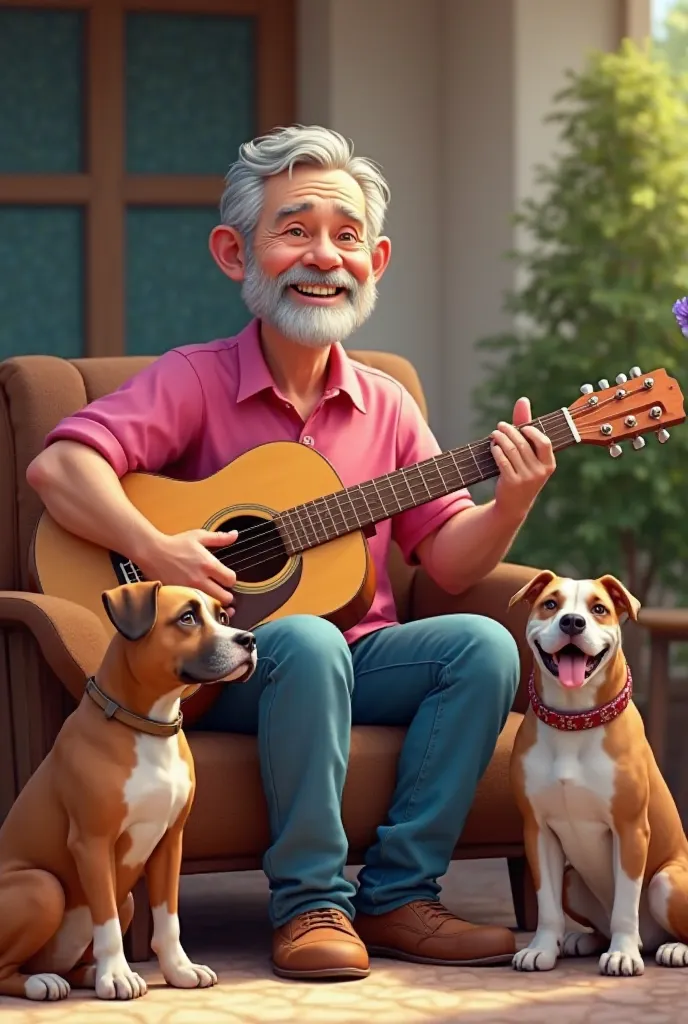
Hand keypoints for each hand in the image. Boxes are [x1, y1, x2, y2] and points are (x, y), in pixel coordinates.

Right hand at [136, 529, 237, 607]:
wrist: (152, 552)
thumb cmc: (175, 544)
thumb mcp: (199, 536)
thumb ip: (219, 538)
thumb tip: (235, 534)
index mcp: (208, 565)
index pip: (231, 580)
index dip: (230, 579)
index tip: (225, 578)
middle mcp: (200, 580)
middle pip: (225, 598)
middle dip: (226, 595)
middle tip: (220, 591)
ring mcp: (189, 590)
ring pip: (211, 606)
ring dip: (214, 604)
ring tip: (212, 599)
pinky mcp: (179, 597)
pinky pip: (195, 608)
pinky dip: (199, 607)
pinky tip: (198, 602)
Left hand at [491, 397, 555, 520]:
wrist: (514, 505)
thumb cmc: (522, 473)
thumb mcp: (529, 454)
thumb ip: (526, 426)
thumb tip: (522, 399)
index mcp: (549, 464)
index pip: (544, 443)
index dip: (532, 432)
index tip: (521, 427)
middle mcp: (540, 471)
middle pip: (523, 444)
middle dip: (509, 432)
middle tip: (500, 426)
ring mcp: (526, 478)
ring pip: (511, 451)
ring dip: (500, 439)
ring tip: (494, 434)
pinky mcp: (512, 483)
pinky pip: (502, 461)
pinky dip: (496, 451)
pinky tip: (492, 447)